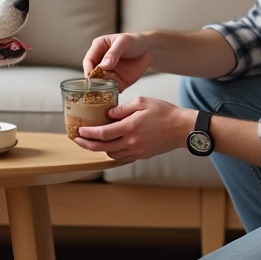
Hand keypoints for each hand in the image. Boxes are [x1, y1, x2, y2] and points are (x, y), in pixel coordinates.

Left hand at [73, 98, 193, 160]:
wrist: (182, 128)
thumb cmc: (164, 112)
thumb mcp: (142, 102)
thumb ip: (122, 109)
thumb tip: (108, 114)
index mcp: (130, 127)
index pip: (103, 133)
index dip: (88, 133)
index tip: (79, 131)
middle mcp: (132, 141)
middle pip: (103, 147)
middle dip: (87, 144)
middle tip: (77, 140)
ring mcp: (137, 150)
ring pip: (112, 154)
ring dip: (100, 149)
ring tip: (93, 141)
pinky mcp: (142, 155)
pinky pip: (123, 157)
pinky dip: (113, 152)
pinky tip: (109, 146)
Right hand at [82, 33, 152, 91]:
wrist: (149, 50)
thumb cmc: (134, 41)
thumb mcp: (124, 42)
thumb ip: (113, 53)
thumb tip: (103, 65)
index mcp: (98, 48)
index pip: (88, 60)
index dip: (88, 69)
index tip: (91, 77)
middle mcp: (101, 62)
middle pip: (92, 74)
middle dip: (94, 81)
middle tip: (99, 86)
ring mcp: (109, 72)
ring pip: (101, 83)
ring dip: (103, 88)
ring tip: (108, 90)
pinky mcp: (117, 81)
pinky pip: (112, 89)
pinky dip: (112, 92)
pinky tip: (115, 92)